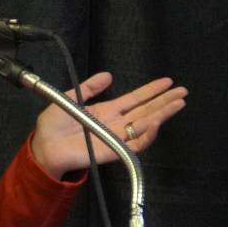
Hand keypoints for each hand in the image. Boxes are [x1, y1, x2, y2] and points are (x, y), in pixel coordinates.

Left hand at [30, 72, 187, 180]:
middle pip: (146, 111)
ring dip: (162, 114)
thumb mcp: (70, 98)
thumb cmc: (53, 125)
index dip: (150, 91)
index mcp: (106, 111)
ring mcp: (116, 137)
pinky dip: (147, 135)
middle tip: (182, 91)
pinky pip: (135, 144)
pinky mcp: (113, 150)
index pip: (134, 99)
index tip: (167, 82)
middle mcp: (116, 124)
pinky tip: (156, 123)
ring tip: (177, 103)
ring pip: (145, 125)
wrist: (44, 146)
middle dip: (164, 101)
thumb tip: (108, 76)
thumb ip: (89, 88)